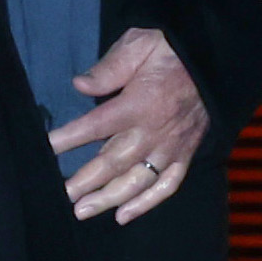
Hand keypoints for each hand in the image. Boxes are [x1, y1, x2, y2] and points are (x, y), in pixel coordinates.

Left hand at [50, 27, 208, 223]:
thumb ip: (109, 68)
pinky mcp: (186, 154)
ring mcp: (172, 147)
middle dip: (85, 181)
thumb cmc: (171, 49)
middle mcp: (155, 131)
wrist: (215, 58)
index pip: (97, 125)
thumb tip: (79, 85)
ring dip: (108, 198)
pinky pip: (167, 186)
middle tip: (61, 195)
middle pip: (114, 162)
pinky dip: (146, 204)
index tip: (46, 148)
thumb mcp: (139, 44)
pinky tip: (123, 215)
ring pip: (137, 181)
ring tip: (83, 211)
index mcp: (140, 103)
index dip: (69, 138)